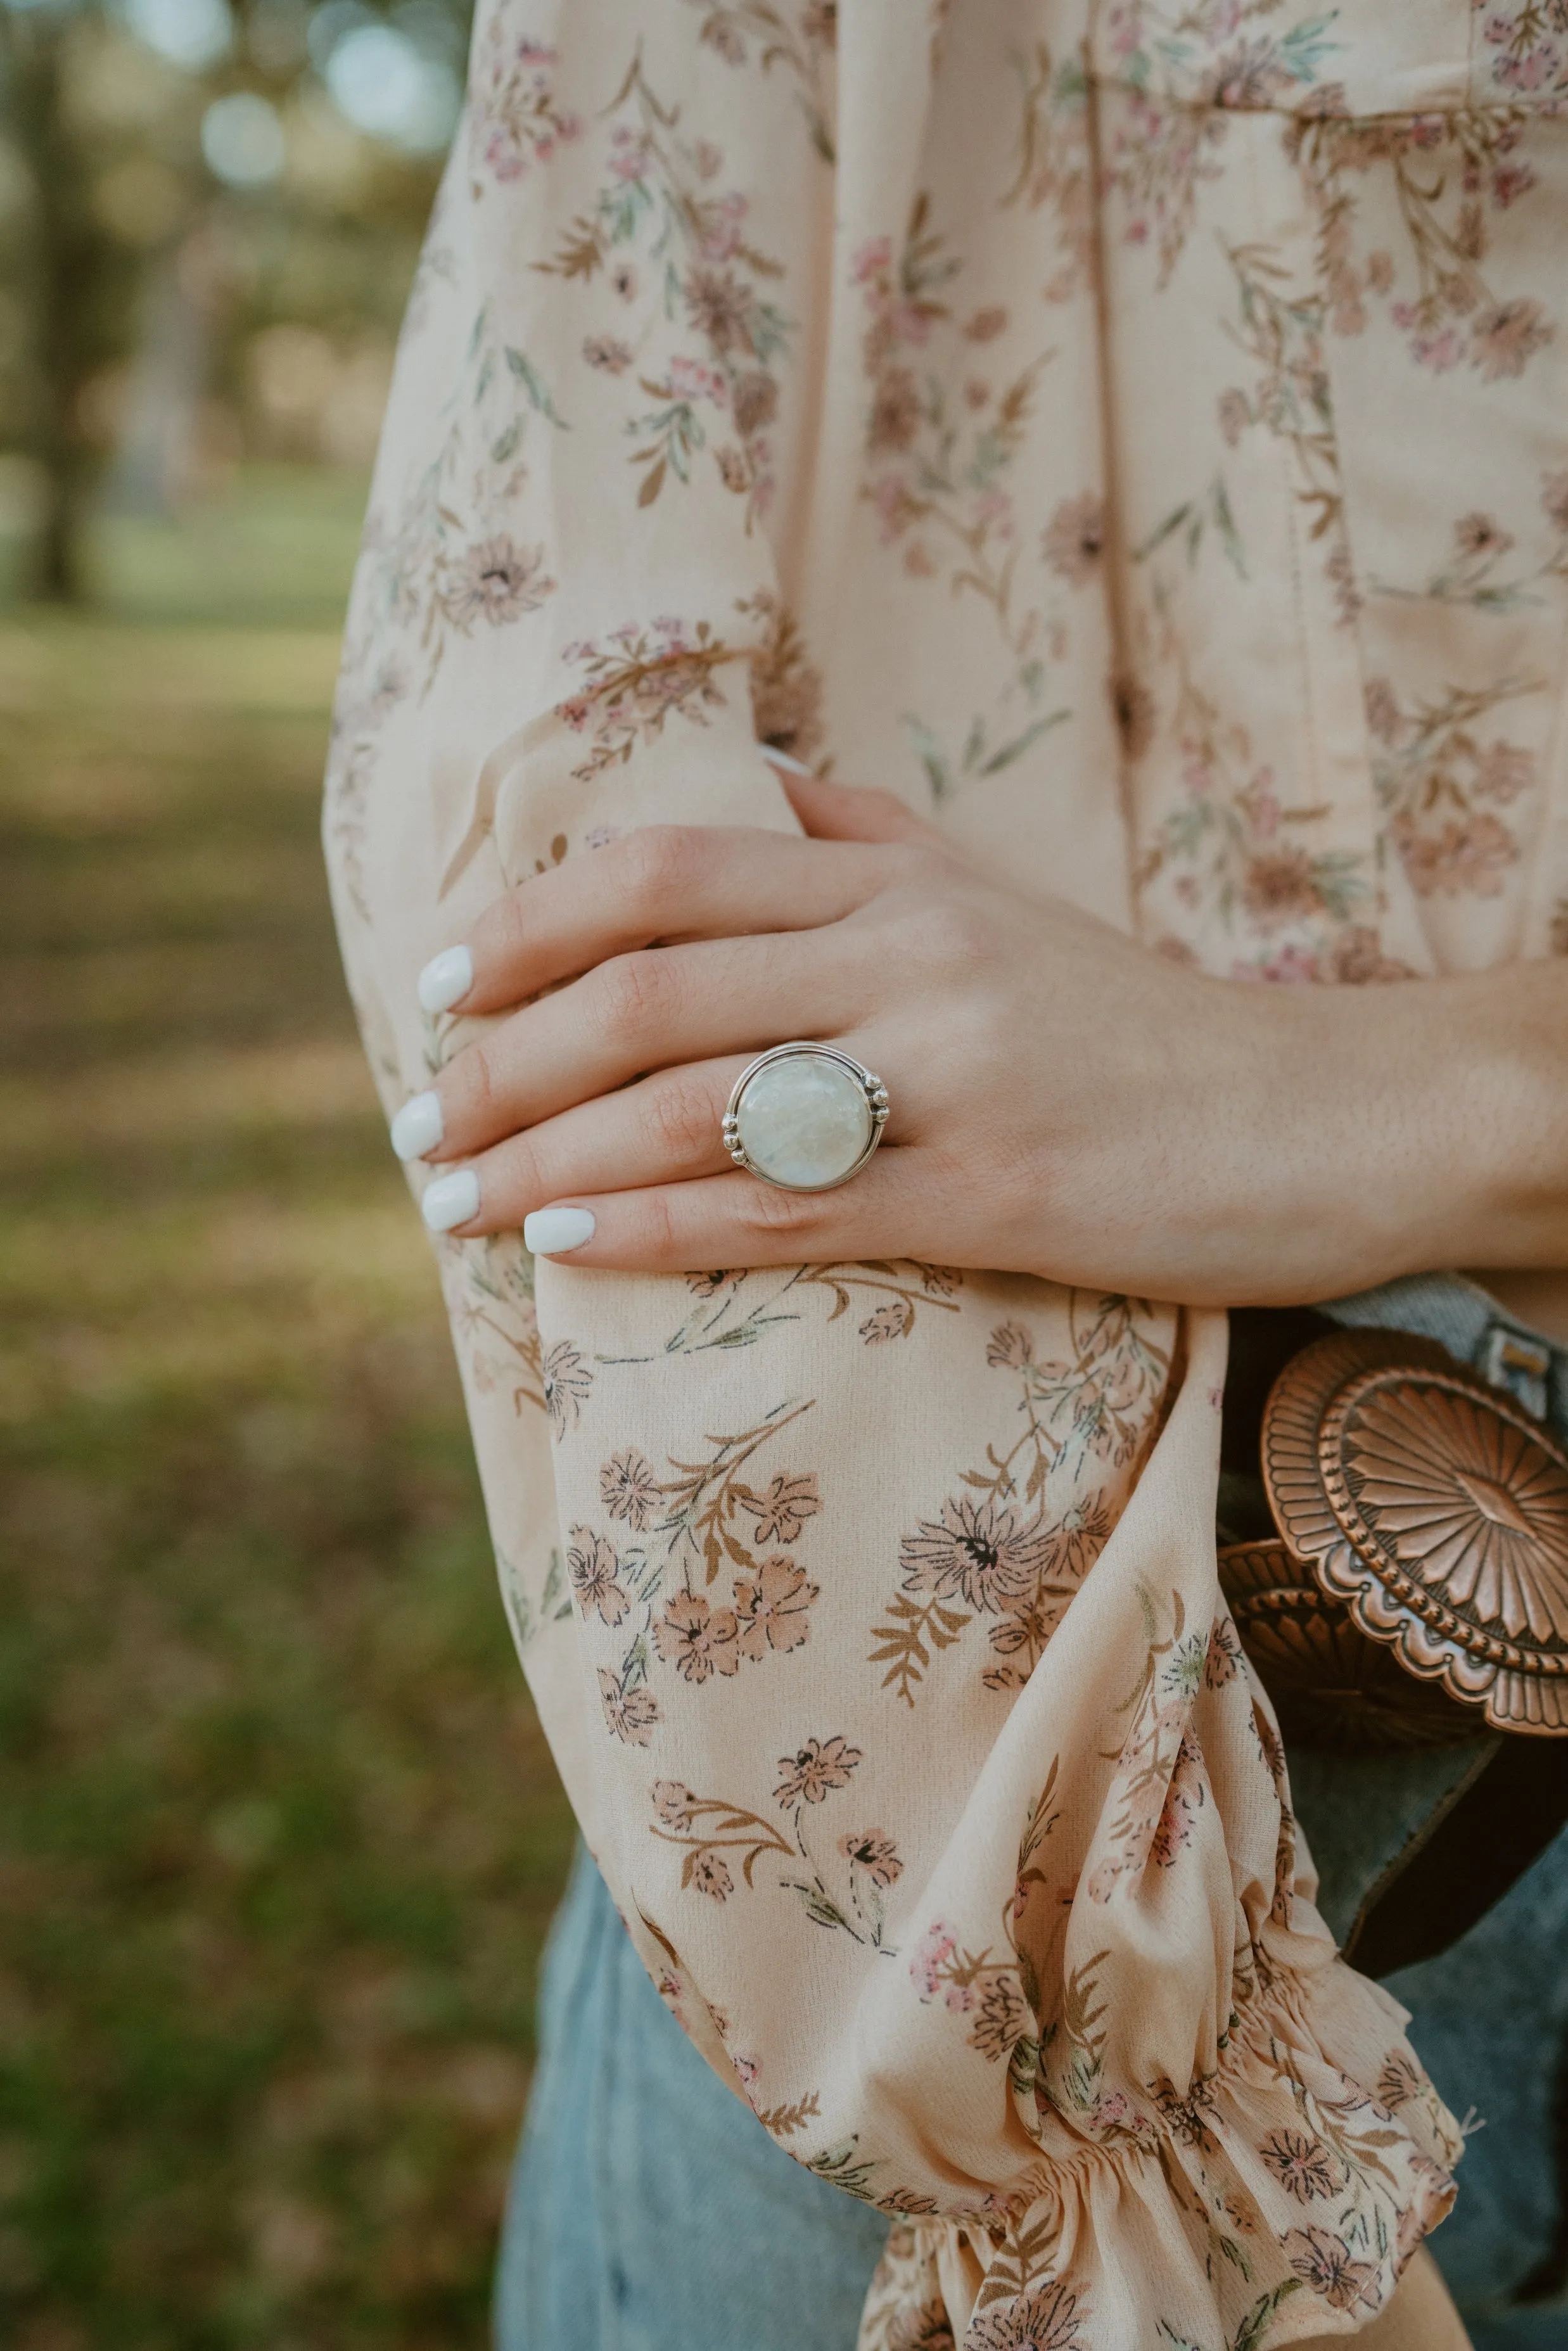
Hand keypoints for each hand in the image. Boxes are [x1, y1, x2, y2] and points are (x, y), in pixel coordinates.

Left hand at [390, 767, 1558, 1305]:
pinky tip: (566, 1244)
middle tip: (418, 1120)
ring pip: (691, 1103)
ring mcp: (947, 1072)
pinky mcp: (987, 1190)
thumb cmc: (1140, 1024)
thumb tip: (754, 777)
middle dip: (506, 1059)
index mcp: (900, 878)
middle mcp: (909, 954)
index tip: (444, 979)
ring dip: (545, 1157)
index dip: (534, 923)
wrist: (1324, 1117)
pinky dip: (652, 1226)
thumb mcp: (1008, 897)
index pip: (669, 871)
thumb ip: (872, 831)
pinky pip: (779, 1207)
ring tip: (456, 1199)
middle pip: (650, 987)